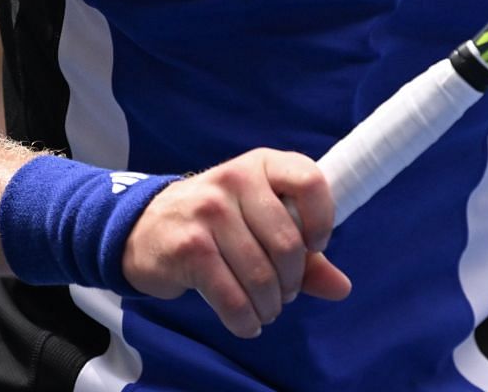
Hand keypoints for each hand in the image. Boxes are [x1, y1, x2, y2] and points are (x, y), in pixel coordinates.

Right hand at [121, 148, 351, 337]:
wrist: (145, 227)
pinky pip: (231, 295)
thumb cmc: (217, 222)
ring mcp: (210, 211)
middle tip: (285, 294)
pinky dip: (245, 319)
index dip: (322, 220)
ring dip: (270, 304)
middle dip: (292, 281)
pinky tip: (248, 324)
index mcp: (263, 164)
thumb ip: (306, 253)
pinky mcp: (190, 247)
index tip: (316, 246)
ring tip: (267, 310)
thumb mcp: (261, 220)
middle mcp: (236, 179)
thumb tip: (342, 288)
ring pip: (261, 274)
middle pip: (287, 243)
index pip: (310, 181)